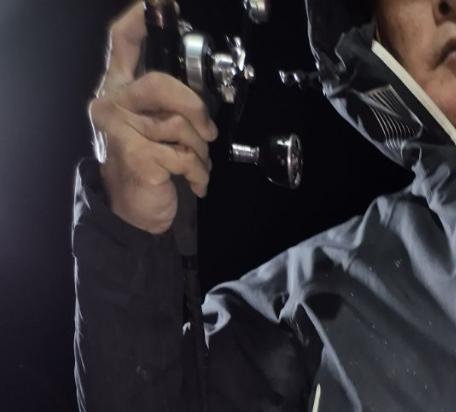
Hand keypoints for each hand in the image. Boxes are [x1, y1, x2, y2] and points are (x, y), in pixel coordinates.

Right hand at [89, 2, 217, 233]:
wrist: (133, 213)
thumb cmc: (146, 166)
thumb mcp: (153, 126)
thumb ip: (165, 103)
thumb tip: (201, 98)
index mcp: (116, 89)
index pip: (122, 42)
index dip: (141, 19)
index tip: (162, 2)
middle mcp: (112, 103)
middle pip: (161, 84)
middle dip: (195, 107)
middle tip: (209, 130)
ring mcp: (121, 130)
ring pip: (179, 125)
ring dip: (200, 151)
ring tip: (196, 165)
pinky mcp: (137, 157)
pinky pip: (184, 156)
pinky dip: (197, 173)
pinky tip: (192, 182)